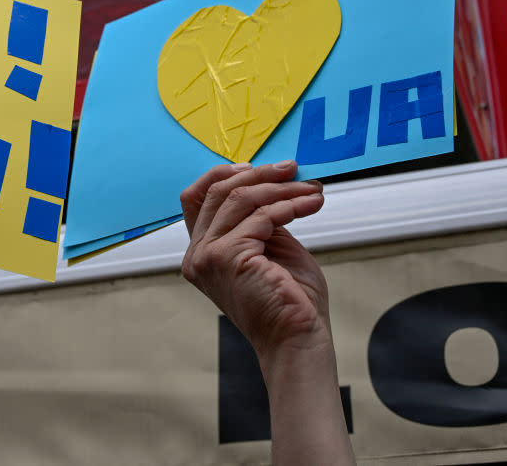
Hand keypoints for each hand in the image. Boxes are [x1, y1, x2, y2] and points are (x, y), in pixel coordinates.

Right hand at [179, 160, 327, 360]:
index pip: (196, 198)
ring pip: (240, 199)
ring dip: (281, 188)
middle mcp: (196, 254)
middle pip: (216, 191)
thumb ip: (258, 218)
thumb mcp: (269, 247)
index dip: (222, 175)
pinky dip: (289, 205)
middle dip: (258, 175)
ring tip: (311, 188)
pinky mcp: (228, 257)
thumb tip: (270, 180)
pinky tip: (311, 204)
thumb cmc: (289, 300)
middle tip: (292, 168)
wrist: (299, 339)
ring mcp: (208, 256)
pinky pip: (261, 216)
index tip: (258, 167)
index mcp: (200, 252)